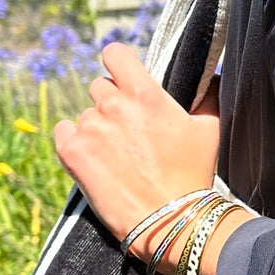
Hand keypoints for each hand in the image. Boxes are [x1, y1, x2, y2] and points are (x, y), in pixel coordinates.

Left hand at [54, 43, 220, 251]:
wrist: (170, 220)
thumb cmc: (192, 174)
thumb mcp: (210, 128)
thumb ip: (207, 95)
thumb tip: (210, 76)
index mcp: (144, 92)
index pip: (115, 53)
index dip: (118, 63)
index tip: (122, 76)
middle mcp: (113, 104)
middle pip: (100, 87)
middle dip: (112, 103)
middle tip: (128, 131)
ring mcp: (90, 128)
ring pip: (86, 115)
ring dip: (97, 128)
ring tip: (117, 156)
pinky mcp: (72, 151)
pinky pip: (64, 132)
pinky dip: (74, 141)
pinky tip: (93, 158)